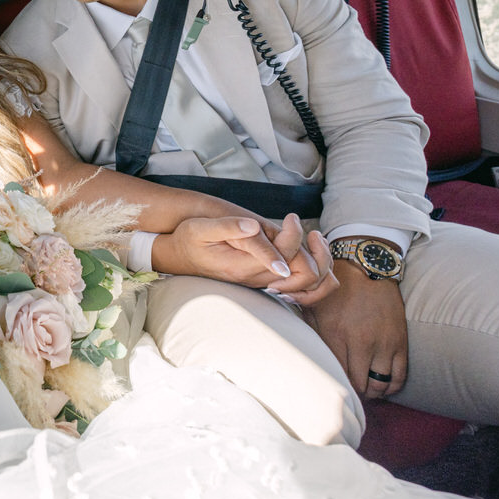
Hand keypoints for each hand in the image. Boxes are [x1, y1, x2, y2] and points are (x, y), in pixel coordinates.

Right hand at [153, 214, 337, 305]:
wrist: (179, 256)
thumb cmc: (189, 239)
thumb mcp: (200, 229)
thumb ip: (228, 228)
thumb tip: (253, 226)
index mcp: (243, 267)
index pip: (285, 257)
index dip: (294, 235)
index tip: (289, 217)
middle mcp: (258, 279)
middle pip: (306, 274)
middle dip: (316, 251)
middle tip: (308, 229)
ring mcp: (263, 281)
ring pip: (309, 281)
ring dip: (319, 259)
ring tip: (311, 237)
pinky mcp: (265, 278)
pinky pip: (301, 280)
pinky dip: (313, 264)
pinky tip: (305, 245)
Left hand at [309, 262, 407, 397]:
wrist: (366, 267)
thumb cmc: (335, 288)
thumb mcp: (313, 308)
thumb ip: (309, 333)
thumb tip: (302, 356)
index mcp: (335, 335)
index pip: (337, 375)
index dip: (336, 386)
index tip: (334, 389)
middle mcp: (361, 343)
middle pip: (359, 385)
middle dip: (354, 393)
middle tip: (350, 393)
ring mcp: (383, 343)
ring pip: (380, 385)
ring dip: (373, 392)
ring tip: (366, 390)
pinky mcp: (400, 342)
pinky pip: (399, 376)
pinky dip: (391, 387)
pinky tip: (383, 386)